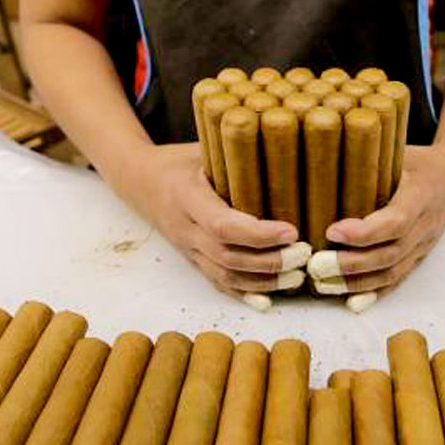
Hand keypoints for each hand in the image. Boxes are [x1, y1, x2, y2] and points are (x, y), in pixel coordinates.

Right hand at [129, 143, 309, 299]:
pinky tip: (268, 300)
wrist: (139, 181)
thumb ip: (235, 152)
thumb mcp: (202, 149)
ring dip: (263, 282)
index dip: (258, 234)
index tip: (291, 230)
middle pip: (228, 256)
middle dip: (269, 262)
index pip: (223, 225)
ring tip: (297, 276)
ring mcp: (188, 249)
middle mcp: (186, 229)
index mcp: (188, 198)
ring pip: (225, 275)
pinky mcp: (193, 260)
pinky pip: (218, 283)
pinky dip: (244, 294)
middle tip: (304, 255)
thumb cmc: (180, 161)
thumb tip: (282, 143)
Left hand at [313, 145, 444, 295]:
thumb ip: (367, 155)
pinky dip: (373, 294)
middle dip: (352, 264)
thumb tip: (321, 152)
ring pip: (392, 272)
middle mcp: (425, 225)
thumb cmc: (415, 160)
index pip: (396, 220)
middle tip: (316, 265)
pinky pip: (397, 281)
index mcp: (421, 195)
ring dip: (356, 283)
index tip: (332, 230)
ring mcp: (424, 245)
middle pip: (391, 253)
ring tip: (322, 284)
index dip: (365, 231)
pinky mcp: (418, 258)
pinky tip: (349, 303)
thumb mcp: (397, 151)